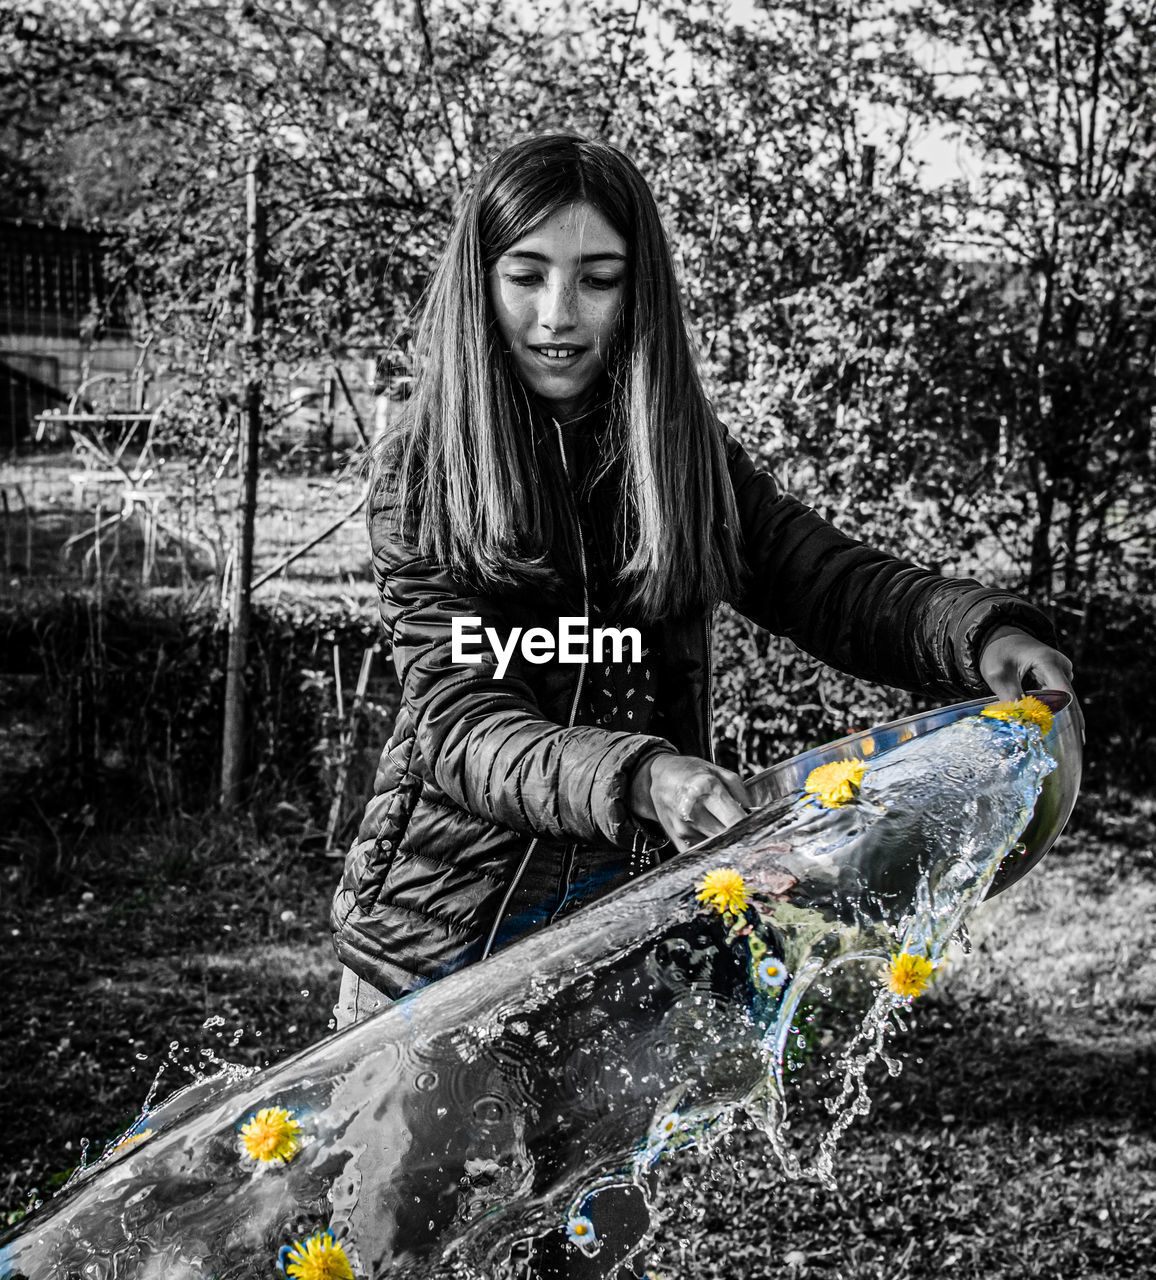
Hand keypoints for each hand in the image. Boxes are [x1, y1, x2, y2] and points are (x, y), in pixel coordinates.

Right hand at [629, 752, 753, 852]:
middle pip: (726, 835)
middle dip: (739, 834)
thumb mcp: (718, 771)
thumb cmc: (690, 772)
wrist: (660, 776)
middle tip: (745, 828)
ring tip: (723, 824)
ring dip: (725, 839)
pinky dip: (711, 845)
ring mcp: (682, 828)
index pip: (735, 819)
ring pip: (716, 845)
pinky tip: (711, 832)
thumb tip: (754, 815)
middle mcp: (692, 810)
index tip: (759, 828)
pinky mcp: (676, 839)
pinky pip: (702, 850)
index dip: (750, 827)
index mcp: (706, 788)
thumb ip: (741, 792)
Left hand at [979, 625, 1084, 740]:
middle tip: (1068, 751)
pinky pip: (1060, 700)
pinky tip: (1053, 734)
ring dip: (1060, 720)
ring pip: (1066, 702)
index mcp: (1048, 662)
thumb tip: (1020, 723)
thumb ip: (1009, 697)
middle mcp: (1062, 667)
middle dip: (1068, 724)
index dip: (1063, 716)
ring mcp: (1063, 673)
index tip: (1060, 737)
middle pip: (1069, 701)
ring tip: (1060, 746)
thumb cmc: (998, 653)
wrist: (1001, 638)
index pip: (1062, 693)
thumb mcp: (998, 675)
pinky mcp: (1059, 679)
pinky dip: (1055, 714)